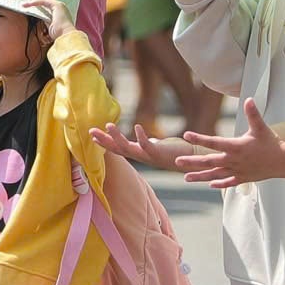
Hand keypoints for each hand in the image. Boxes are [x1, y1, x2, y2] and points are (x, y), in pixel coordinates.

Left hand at [22, 0, 74, 39]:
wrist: (66, 35)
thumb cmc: (60, 34)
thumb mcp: (51, 26)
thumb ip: (47, 21)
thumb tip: (42, 18)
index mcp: (60, 12)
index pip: (51, 3)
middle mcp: (60, 7)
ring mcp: (59, 5)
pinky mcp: (57, 5)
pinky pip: (44, 1)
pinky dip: (36, 1)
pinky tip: (29, 2)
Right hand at [91, 121, 212, 168]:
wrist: (193, 159)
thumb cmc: (175, 151)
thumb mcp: (156, 145)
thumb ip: (146, 142)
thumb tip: (139, 136)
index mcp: (139, 153)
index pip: (118, 148)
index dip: (105, 141)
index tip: (93, 133)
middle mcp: (142, 156)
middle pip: (118, 149)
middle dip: (104, 141)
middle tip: (91, 131)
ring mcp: (149, 156)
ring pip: (129, 148)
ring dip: (117, 138)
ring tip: (109, 125)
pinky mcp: (160, 153)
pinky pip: (147, 145)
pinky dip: (141, 137)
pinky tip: (137, 126)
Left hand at [175, 97, 284, 188]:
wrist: (284, 162)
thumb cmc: (271, 143)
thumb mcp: (261, 127)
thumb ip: (253, 114)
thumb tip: (249, 99)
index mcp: (236, 147)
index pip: (214, 142)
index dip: (200, 138)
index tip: (186, 135)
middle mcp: (234, 160)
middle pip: (209, 161)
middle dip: (192, 161)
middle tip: (177, 161)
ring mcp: (238, 171)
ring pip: (215, 175)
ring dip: (200, 176)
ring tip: (186, 178)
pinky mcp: (243, 178)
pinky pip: (228, 182)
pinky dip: (219, 183)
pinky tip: (209, 184)